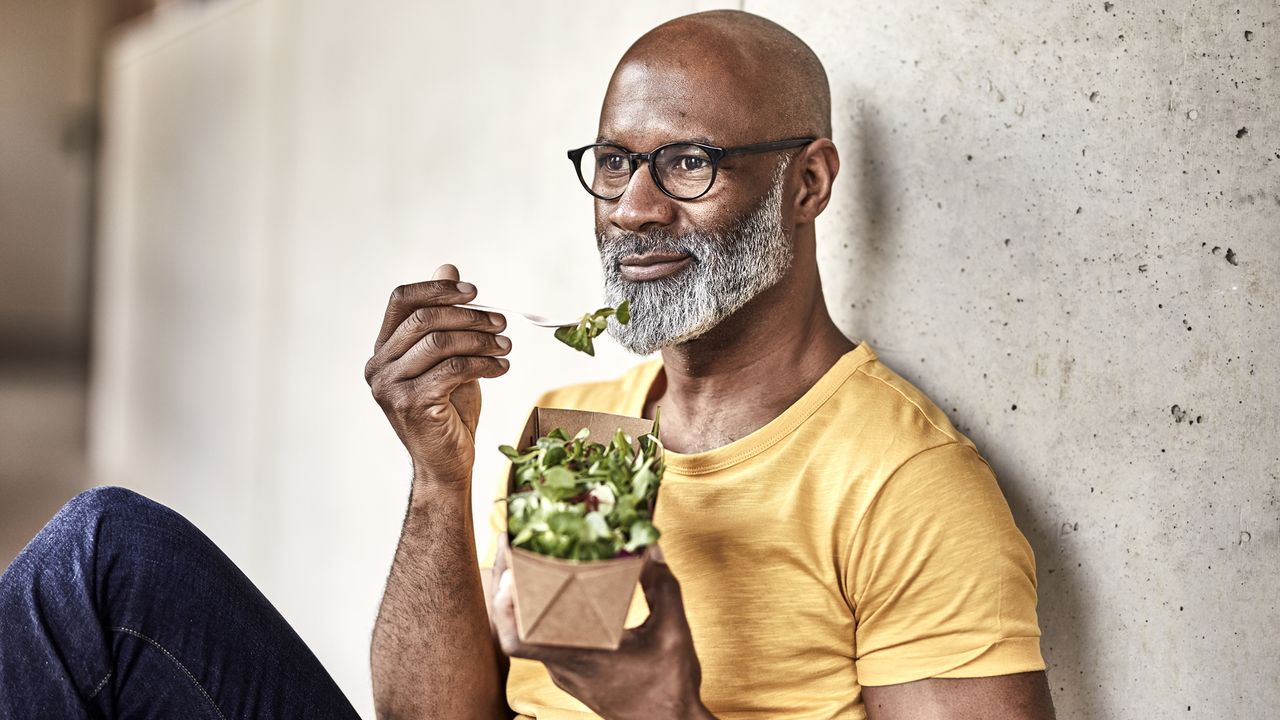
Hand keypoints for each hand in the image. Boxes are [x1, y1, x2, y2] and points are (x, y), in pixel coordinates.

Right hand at [364, 264, 510, 483]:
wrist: (446, 464)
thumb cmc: (449, 411)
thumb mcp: (448, 357)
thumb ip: (445, 317)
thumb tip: (448, 266)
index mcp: (383, 350)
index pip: (402, 301)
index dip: (438, 289)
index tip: (474, 291)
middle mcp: (378, 366)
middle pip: (423, 319)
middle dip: (469, 316)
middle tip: (501, 323)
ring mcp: (390, 386)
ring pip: (439, 342)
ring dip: (481, 340)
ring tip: (505, 346)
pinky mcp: (411, 404)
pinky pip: (452, 369)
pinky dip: (484, 363)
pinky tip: (501, 367)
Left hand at [492, 539, 713, 719]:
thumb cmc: (670, 685)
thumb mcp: (673, 631)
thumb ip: (662, 586)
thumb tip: (650, 547)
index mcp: (582, 657)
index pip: (519, 638)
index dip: (504, 604)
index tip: (508, 565)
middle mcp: (564, 666)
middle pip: (515, 625)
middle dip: (507, 581)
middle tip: (511, 542)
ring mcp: (565, 671)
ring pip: (529, 631)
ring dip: (523, 595)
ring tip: (527, 557)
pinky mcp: (571, 672)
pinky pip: (544, 638)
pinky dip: (541, 611)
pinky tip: (554, 587)